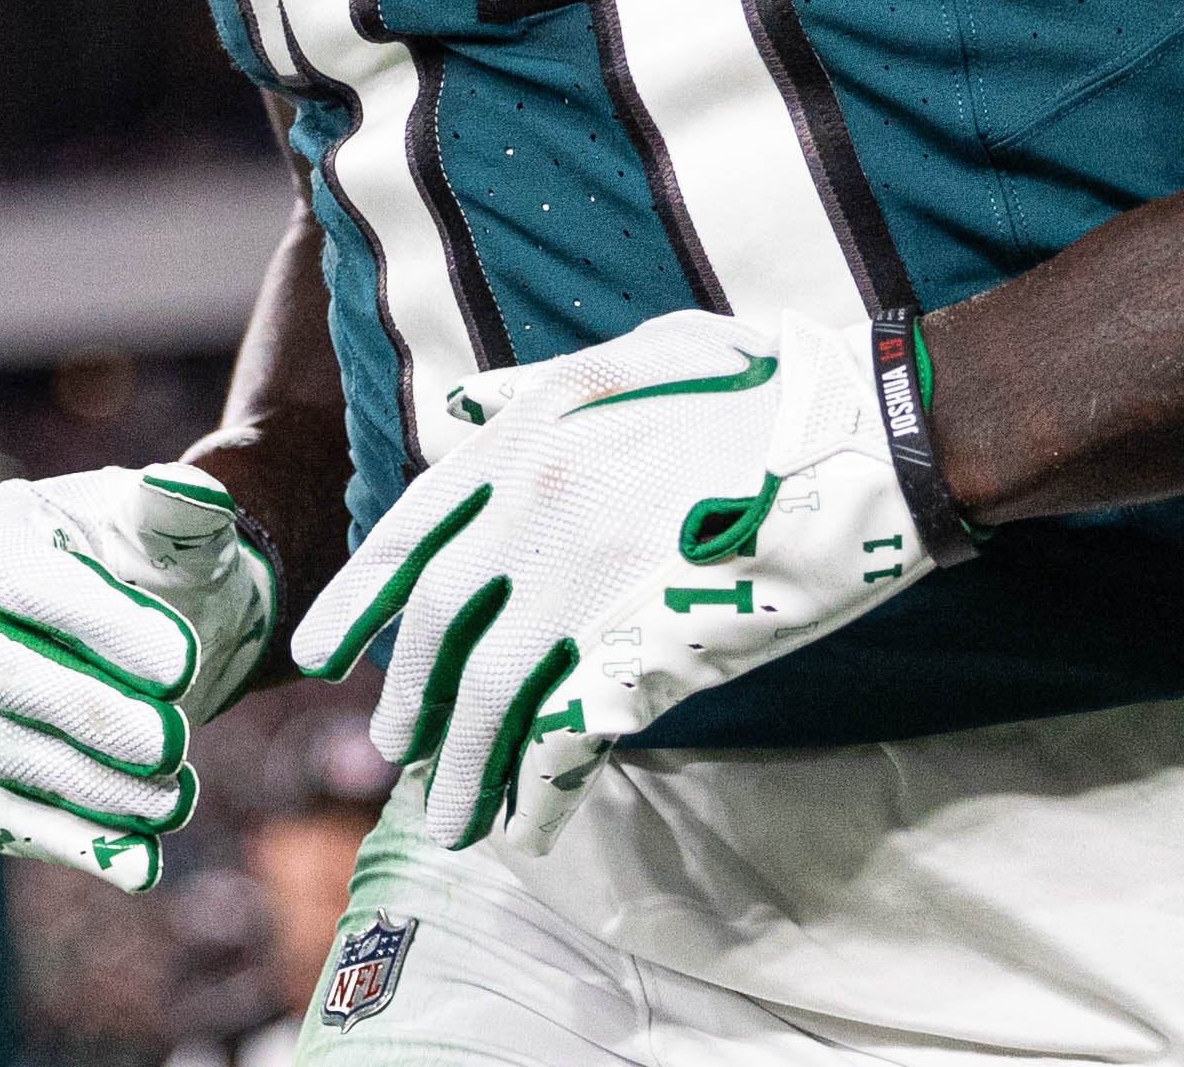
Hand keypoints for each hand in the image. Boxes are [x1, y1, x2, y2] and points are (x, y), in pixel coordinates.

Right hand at [0, 462, 279, 891]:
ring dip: (87, 788)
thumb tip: (190, 493)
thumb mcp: (175, 527)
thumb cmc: (158, 561)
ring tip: (177, 800)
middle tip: (175, 743)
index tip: (184, 663)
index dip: (99, 626)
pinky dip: (67, 844)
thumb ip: (181, 511)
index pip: (24, 584)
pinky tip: (140, 863)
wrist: (154, 620)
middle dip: (89, 716)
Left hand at [290, 311, 964, 851]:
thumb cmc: (761, 385)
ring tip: (445, 817)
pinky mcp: (645, 653)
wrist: (865, 432)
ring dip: (461, 771)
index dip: (355, 601)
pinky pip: (568, 742)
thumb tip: (464, 407)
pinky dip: (540, 793)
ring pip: (489, 700)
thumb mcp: (632, 355)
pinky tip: (529, 828)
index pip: (409, 537)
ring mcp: (586, 589)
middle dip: (407, 700)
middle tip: (391, 747)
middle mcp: (534, 516)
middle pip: (436, 630)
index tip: (318, 653)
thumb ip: (537, 388)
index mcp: (524, 441)